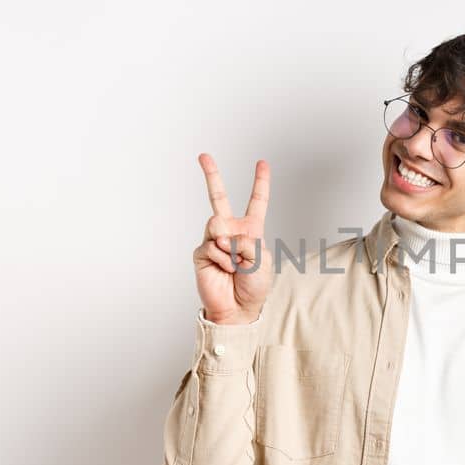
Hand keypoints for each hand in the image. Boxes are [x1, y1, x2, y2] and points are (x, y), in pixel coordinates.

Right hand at [193, 153, 271, 324]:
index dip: (261, 182)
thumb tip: (225, 236)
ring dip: (231, 246)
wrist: (237, 309)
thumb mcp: (262, 260)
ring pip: (218, 224)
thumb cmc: (254, 286)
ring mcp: (214, 240)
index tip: (262, 163)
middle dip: (211, 174)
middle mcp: (231, 230)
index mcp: (251, 229)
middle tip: (203, 155)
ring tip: (235, 264)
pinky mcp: (201, 252)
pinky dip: (223, 260)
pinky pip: (212, 246)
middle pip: (219, 197)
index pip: (257, 201)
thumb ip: (248, 242)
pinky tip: (225, 270)